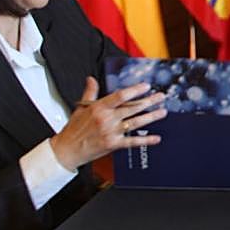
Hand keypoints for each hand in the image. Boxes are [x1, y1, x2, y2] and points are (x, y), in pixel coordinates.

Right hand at [50, 77, 166, 170]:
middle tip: (161, 96)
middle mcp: (106, 119)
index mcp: (99, 108)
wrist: (67, 150)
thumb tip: (91, 79)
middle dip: (149, 101)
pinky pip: (133, 142)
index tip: (146, 86)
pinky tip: (156, 138)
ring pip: (136, 123)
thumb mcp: (81, 108)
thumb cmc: (74, 129)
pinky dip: (146, 140)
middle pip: (132, 108)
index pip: (120, 96)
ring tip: (162, 112)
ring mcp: (111, 132)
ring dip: (151, 117)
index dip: (134, 90)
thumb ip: (90, 92)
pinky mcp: (113, 145)